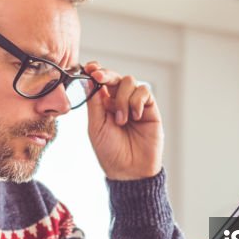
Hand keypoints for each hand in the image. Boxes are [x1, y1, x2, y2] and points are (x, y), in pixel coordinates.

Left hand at [84, 61, 162, 180]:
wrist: (130, 171)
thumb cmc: (110, 152)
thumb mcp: (96, 126)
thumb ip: (94, 103)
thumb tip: (89, 81)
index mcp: (103, 104)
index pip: (99, 81)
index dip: (95, 71)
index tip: (88, 68)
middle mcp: (119, 101)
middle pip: (114, 76)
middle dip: (106, 74)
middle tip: (98, 76)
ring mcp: (135, 104)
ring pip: (129, 82)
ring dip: (122, 98)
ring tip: (121, 120)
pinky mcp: (150, 109)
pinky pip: (144, 92)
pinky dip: (136, 101)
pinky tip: (134, 117)